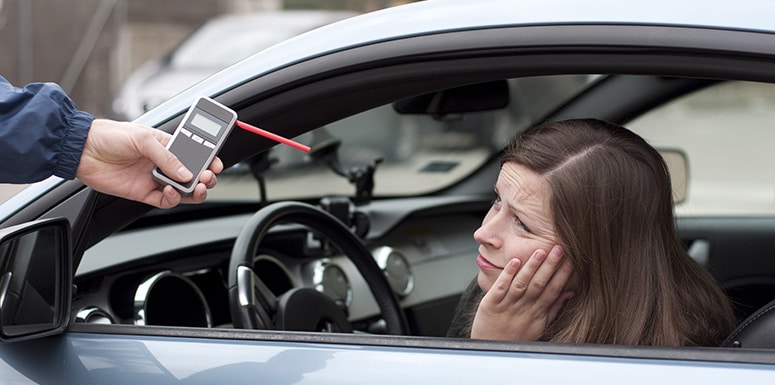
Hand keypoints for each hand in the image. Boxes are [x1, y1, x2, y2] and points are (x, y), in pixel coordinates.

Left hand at [76, 119, 223, 208]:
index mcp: (166, 145)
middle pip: (193, 175)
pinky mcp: (143, 193)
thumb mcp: (143, 139)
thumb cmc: (110, 136)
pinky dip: (172, 198)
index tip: (216, 164)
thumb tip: (187, 173)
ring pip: (183, 191)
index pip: (194, 154)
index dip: (208, 160)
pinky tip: (169, 190)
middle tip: (207, 177)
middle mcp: (162, 163)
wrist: (82, 150)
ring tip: (196, 187)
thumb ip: (168, 157)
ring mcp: (154, 179)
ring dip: (193, 191)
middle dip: (205, 177)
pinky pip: (165, 201)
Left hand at [470, 245, 574, 340]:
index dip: (563, 276)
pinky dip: (507, 274)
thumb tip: (570, 292)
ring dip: (531, 267)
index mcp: (537, 312)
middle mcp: (524, 308)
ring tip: (540, 252)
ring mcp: (507, 305)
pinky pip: (500, 287)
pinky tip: (515, 262)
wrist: (492, 348)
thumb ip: (554, 308)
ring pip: (521, 283)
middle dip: (550, 266)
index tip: (572, 260)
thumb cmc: (516, 336)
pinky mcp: (491, 304)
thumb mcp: (540, 326)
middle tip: (559, 249)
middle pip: (539, 284)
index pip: (553, 291)